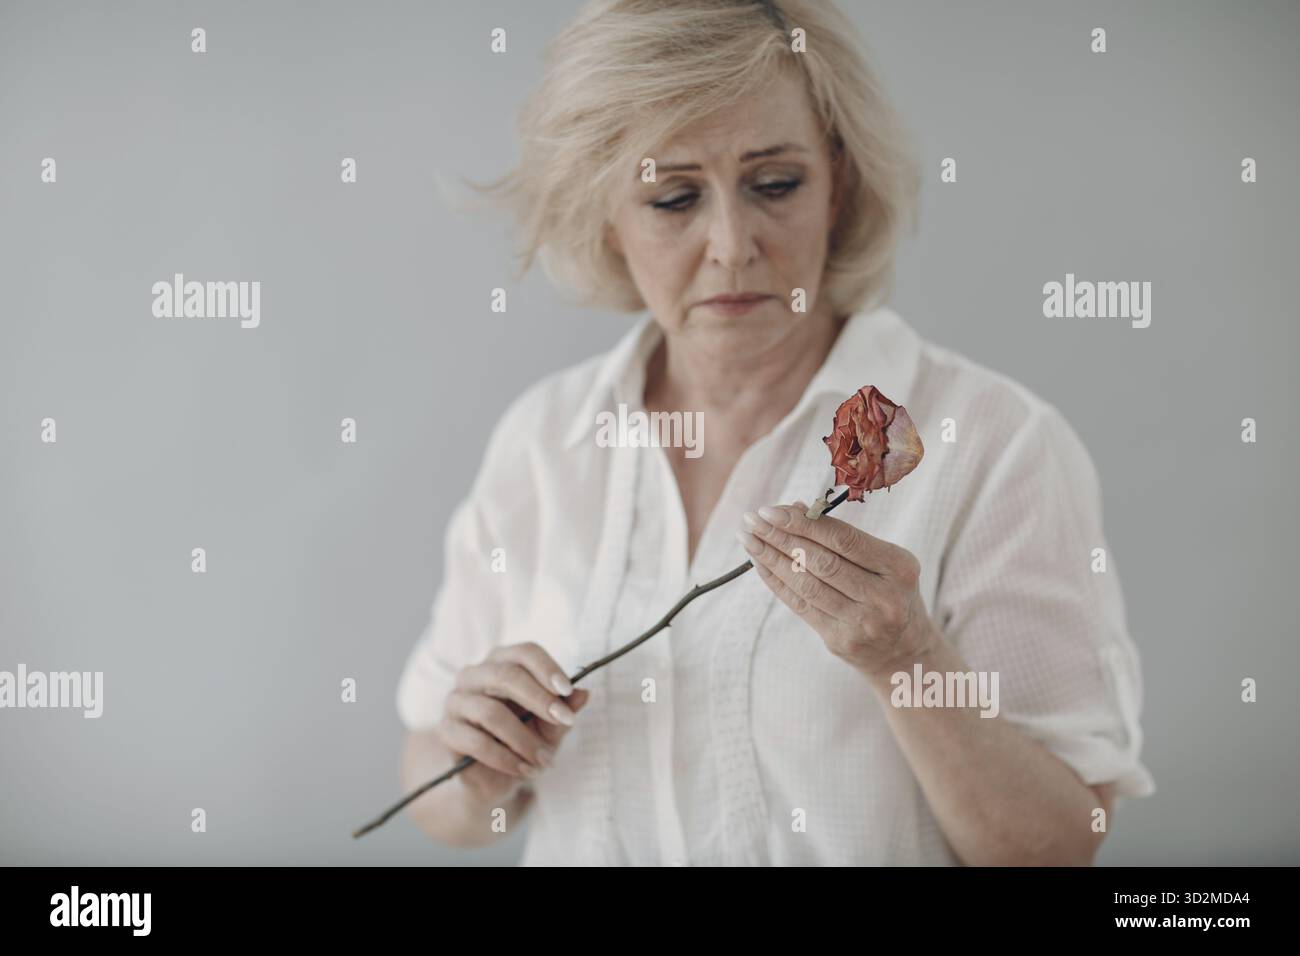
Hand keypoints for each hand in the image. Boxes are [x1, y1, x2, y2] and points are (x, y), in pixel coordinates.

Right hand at [435, 642, 589, 803]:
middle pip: (505, 674)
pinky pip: (477, 742)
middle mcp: (475, 675)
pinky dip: (506, 758)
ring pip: (490, 712)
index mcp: (502, 662)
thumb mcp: (551, 727)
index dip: (547, 668)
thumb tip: (584, 693)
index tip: (568, 691)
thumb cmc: (524, 740)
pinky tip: (524, 770)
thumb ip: (564, 710)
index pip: (524, 652)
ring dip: (524, 739)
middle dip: (539, 699)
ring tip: (544, 761)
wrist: (494, 777)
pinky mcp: (446, 731)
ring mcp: (456, 701)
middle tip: (564, 721)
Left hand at [737, 501, 936, 678]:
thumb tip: (794, 509)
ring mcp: (862, 622)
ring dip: (771, 558)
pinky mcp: (840, 640)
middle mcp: (883, 596)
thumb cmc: (888, 592)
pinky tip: (759, 563)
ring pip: (806, 584)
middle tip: (750, 520)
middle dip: (780, 537)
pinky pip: (800, 605)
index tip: (771, 510)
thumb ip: (843, 537)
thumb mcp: (883, 561)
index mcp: (899, 567)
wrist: (904, 651)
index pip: (843, 539)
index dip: (804, 522)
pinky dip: (776, 581)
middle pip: (821, 561)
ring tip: (748, 539)